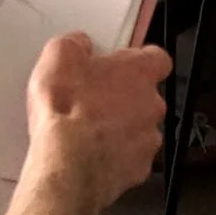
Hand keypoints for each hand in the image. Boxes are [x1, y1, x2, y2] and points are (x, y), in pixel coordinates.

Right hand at [26, 33, 170, 211]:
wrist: (65, 166)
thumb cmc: (66, 113)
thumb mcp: (58, 56)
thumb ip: (75, 44)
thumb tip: (78, 45)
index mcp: (138, 73)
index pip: (157, 58)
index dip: (139, 59)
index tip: (122, 61)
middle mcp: (151, 105)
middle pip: (145, 95)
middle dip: (122, 95)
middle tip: (92, 96)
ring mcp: (147, 140)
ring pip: (137, 128)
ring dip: (118, 126)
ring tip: (85, 128)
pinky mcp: (137, 170)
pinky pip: (129, 157)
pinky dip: (112, 154)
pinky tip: (87, 151)